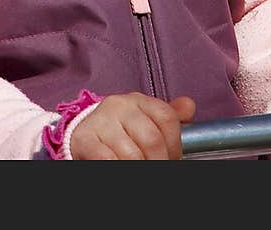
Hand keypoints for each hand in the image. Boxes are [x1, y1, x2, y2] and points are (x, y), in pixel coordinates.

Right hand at [69, 92, 195, 159]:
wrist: (81, 133)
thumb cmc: (119, 129)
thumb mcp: (143, 118)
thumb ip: (166, 116)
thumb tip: (189, 106)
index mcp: (137, 100)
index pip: (167, 117)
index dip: (175, 144)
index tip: (172, 158)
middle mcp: (119, 106)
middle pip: (152, 139)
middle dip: (159, 162)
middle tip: (156, 168)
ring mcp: (101, 122)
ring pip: (132, 155)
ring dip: (139, 168)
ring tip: (139, 170)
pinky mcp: (86, 140)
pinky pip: (108, 160)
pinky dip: (119, 167)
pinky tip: (121, 168)